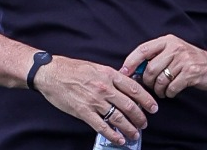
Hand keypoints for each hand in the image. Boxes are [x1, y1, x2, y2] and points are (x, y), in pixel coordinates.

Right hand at [33, 55, 155, 144]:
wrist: (52, 73)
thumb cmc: (74, 69)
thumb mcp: (98, 67)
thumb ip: (113, 77)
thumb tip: (126, 85)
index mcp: (110, 75)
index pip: (135, 88)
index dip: (147, 100)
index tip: (153, 107)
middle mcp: (105, 88)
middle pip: (129, 105)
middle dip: (140, 117)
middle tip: (145, 123)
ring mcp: (94, 101)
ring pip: (118, 117)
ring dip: (129, 127)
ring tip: (135, 134)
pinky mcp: (83, 112)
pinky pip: (101, 126)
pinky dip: (112, 134)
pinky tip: (119, 139)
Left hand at [121, 35, 206, 99]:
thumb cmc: (191, 61)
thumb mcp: (174, 52)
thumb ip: (156, 57)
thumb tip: (132, 71)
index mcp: (168, 41)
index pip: (143, 50)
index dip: (130, 63)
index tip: (123, 74)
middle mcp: (175, 47)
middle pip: (149, 69)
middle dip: (148, 82)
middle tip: (153, 86)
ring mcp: (184, 60)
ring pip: (159, 80)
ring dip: (159, 90)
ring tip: (164, 90)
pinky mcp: (190, 73)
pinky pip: (171, 88)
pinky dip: (169, 93)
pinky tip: (173, 91)